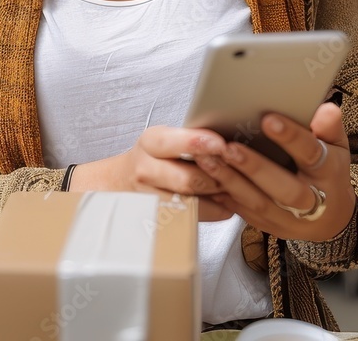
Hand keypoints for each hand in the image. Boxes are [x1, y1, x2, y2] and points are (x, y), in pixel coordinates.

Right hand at [69, 126, 235, 220]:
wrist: (119, 182)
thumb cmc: (152, 156)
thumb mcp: (164, 138)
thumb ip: (190, 139)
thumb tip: (228, 142)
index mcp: (151, 142)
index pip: (174, 143)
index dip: (199, 144)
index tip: (221, 144)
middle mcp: (146, 169)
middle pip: (189, 179)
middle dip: (218, 178)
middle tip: (238, 173)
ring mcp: (149, 197)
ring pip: (192, 202)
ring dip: (218, 198)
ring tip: (235, 190)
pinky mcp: (155, 218)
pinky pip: (191, 218)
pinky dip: (213, 212)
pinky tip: (224, 205)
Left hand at [192, 103, 355, 241]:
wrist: (330, 219)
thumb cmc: (328, 171)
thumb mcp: (336, 146)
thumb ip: (329, 127)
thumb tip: (326, 109)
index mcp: (328, 174)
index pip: (311, 154)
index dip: (291, 138)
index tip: (268, 118)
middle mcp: (311, 201)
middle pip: (284, 189)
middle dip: (255, 168)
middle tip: (230, 147)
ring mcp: (288, 218)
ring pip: (258, 203)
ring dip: (231, 181)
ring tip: (208, 158)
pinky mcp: (268, 226)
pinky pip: (243, 212)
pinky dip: (223, 195)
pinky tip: (205, 177)